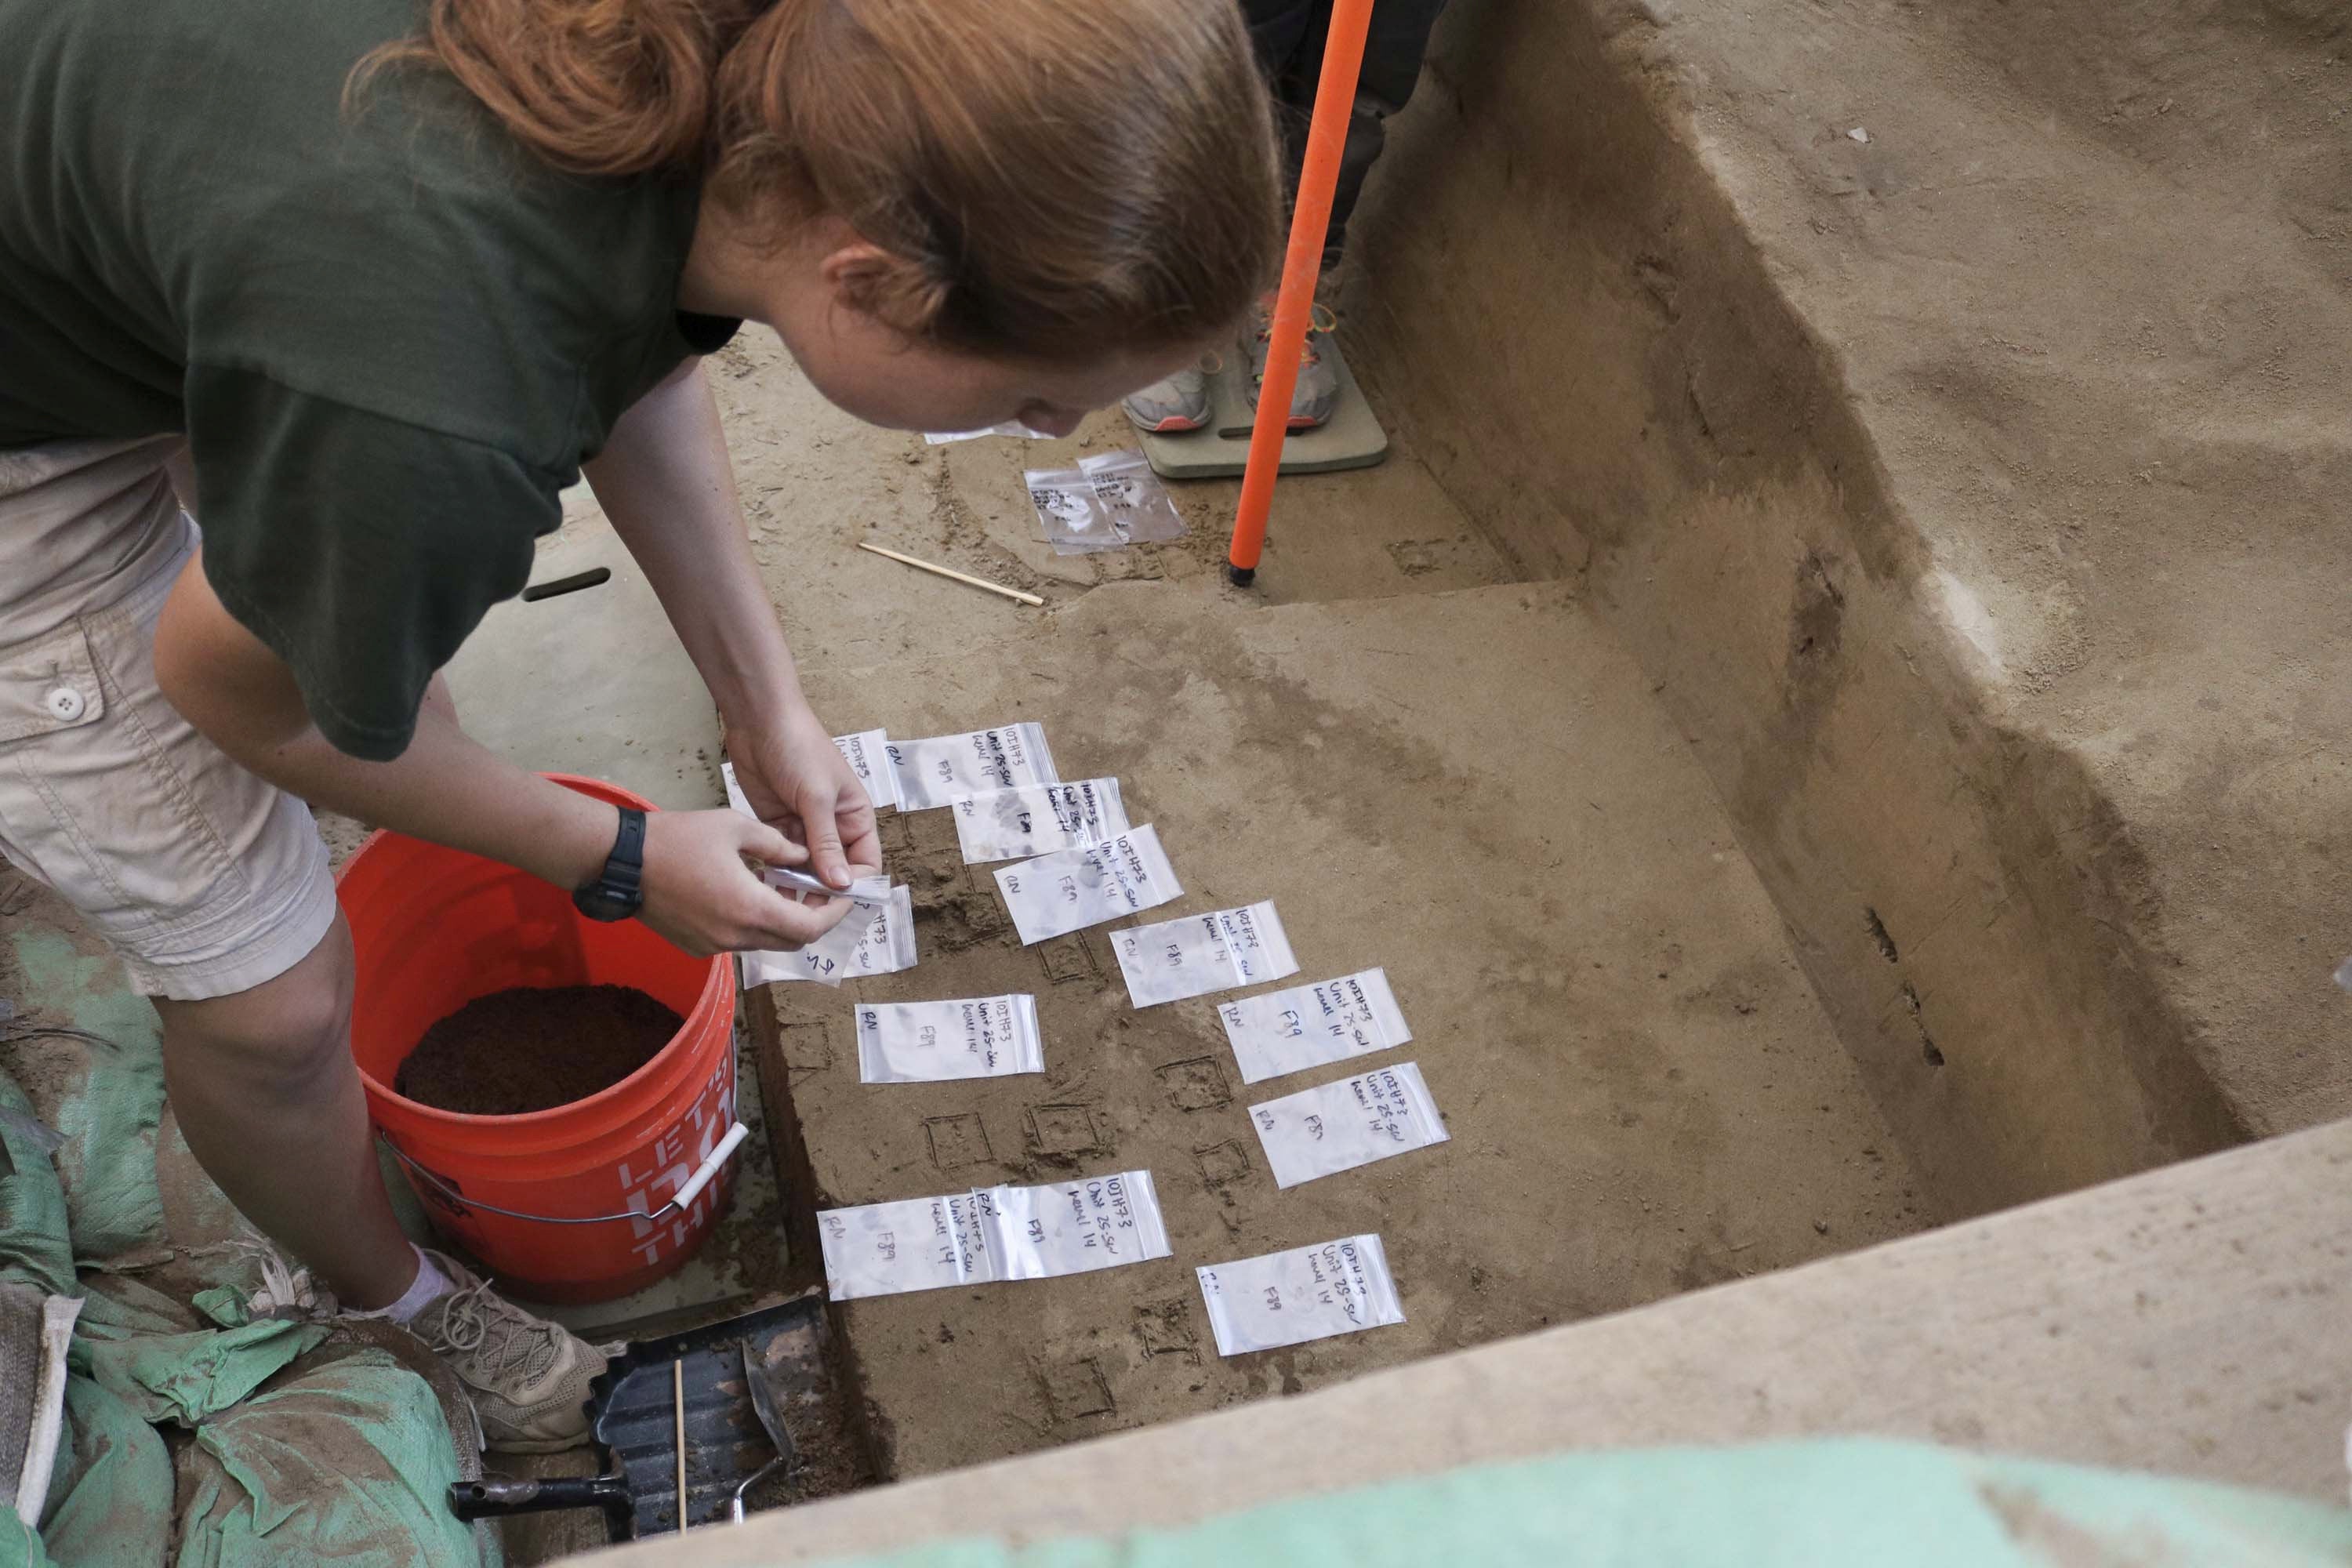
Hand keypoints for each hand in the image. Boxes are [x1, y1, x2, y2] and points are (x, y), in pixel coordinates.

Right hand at [636, 808, 859, 956]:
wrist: (620, 861)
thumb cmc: (678, 838)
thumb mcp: (735, 827)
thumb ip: (778, 846)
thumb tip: (806, 858)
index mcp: (749, 909)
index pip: (809, 928)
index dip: (833, 915)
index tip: (844, 897)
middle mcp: (735, 937)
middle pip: (791, 941)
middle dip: (811, 918)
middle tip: (818, 892)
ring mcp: (714, 947)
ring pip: (765, 942)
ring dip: (781, 921)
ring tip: (783, 888)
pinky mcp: (696, 948)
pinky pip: (738, 941)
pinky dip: (753, 924)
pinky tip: (748, 895)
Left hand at [725, 702, 882, 890]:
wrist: (759, 720)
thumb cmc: (800, 749)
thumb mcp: (817, 797)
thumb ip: (827, 843)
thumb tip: (844, 885)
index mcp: (855, 817)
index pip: (865, 862)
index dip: (854, 885)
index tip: (833, 903)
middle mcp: (833, 827)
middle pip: (833, 871)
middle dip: (820, 889)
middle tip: (801, 909)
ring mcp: (804, 827)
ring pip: (805, 868)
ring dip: (795, 883)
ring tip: (779, 900)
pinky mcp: (777, 825)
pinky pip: (780, 857)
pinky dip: (774, 870)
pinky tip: (763, 883)